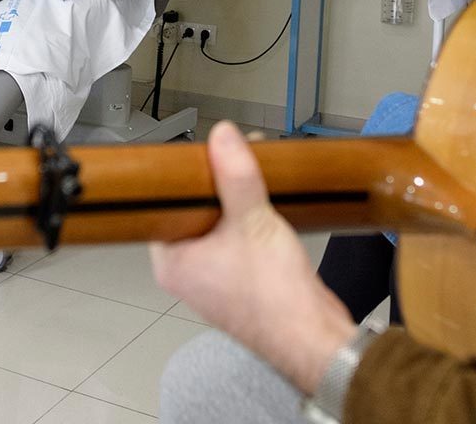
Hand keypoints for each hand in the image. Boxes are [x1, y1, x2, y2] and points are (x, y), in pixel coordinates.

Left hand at [150, 122, 356, 393]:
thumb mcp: (252, 221)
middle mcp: (187, 273)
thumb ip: (235, 175)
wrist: (313, 337)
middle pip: (191, 211)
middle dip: (214, 184)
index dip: (182, 178)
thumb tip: (222, 138)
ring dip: (234, 201)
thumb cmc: (276, 298)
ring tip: (251, 175)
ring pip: (216, 225)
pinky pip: (235, 240)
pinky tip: (264, 204)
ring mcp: (212, 279)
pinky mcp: (239, 282)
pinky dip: (247, 221)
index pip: (163, 206)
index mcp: (172, 262)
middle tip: (231, 159)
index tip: (199, 155)